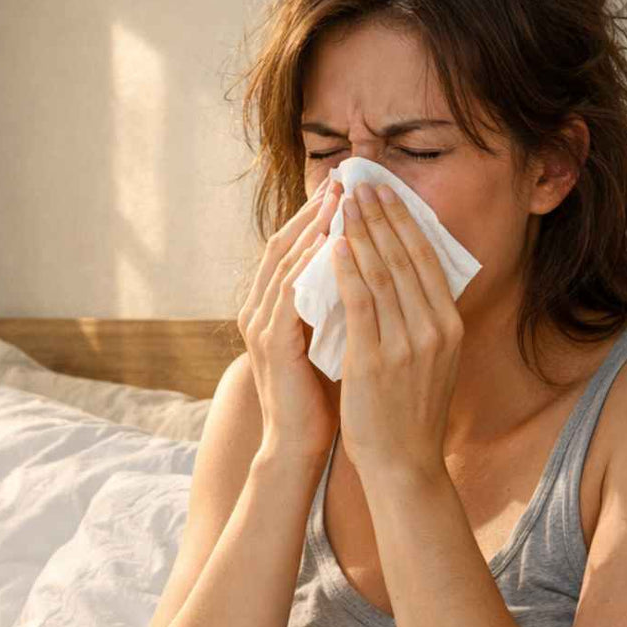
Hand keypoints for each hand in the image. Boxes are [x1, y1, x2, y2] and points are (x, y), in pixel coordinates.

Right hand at [238, 176, 345, 463]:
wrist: (297, 445)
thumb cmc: (319, 396)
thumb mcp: (329, 338)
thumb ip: (338, 305)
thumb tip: (368, 270)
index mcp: (271, 307)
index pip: (292, 248)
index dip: (317, 216)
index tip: (348, 189)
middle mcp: (258, 309)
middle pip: (284, 244)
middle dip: (315, 211)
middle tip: (344, 180)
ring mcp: (260, 325)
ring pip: (286, 263)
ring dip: (314, 229)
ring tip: (342, 202)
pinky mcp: (273, 344)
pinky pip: (292, 294)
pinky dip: (312, 267)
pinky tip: (338, 248)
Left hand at [329, 182, 464, 484]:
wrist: (404, 463)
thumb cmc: (409, 413)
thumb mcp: (429, 360)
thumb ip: (422, 321)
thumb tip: (406, 279)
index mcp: (449, 326)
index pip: (426, 260)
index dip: (405, 222)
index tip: (386, 193)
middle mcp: (434, 329)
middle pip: (406, 258)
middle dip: (382, 216)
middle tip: (361, 183)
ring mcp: (407, 345)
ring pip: (383, 274)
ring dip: (362, 232)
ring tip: (344, 202)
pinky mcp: (376, 360)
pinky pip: (361, 305)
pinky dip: (348, 271)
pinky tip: (337, 246)